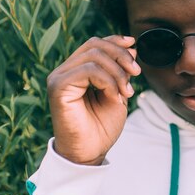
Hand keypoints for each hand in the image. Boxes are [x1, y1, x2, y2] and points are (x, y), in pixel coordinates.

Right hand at [46, 35, 140, 164]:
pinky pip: (88, 70)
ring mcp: (59, 78)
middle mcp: (64, 71)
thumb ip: (121, 70)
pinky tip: (115, 97)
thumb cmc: (102, 126)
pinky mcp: (58, 87)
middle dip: (121, 56)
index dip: (115, 42)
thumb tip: (130, 45)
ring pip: (94, 56)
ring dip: (117, 73)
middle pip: (95, 45)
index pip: (95, 44)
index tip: (134, 46)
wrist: (91, 152)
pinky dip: (108, 81)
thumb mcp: (118, 92)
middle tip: (136, 74)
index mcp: (76, 70)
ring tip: (127, 93)